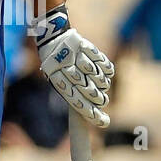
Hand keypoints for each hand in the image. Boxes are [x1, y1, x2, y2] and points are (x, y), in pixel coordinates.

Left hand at [34, 4, 113, 126]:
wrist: (53, 37)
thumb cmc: (56, 65)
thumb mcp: (56, 80)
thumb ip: (71, 94)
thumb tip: (89, 113)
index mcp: (56, 79)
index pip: (76, 100)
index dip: (90, 113)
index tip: (103, 122)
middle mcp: (67, 68)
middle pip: (89, 90)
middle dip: (98, 100)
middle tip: (101, 101)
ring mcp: (78, 57)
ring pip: (98, 77)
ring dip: (102, 85)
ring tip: (100, 85)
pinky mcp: (86, 47)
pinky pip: (103, 64)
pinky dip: (107, 71)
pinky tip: (104, 74)